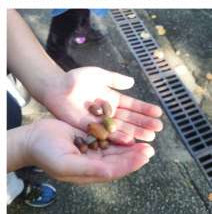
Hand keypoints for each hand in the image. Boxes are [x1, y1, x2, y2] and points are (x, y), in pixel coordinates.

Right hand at [20, 118, 154, 183]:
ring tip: (144, 138)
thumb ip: (90, 168)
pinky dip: (117, 133)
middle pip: (119, 159)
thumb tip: (111, 171)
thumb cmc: (46, 154)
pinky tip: (126, 128)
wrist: (32, 139)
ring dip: (128, 144)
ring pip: (114, 147)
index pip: (116, 169)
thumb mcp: (67, 164)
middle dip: (134, 153)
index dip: (131, 163)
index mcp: (90, 172)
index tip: (145, 155)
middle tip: (151, 146)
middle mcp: (93, 162)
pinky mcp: (87, 136)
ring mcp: (90, 149)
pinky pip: (105, 136)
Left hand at [44, 67, 162, 144]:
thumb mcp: (98, 75)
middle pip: (130, 119)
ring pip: (122, 128)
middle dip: (144, 123)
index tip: (158, 112)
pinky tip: (130, 140)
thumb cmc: (75, 79)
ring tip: (150, 136)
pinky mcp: (92, 129)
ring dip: (136, 132)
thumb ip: (114, 79)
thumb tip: (132, 82)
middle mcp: (109, 112)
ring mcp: (101, 122)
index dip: (145, 109)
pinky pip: (107, 134)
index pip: (132, 105)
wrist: (57, 88)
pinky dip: (119, 137)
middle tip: (159, 127)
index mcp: (113, 99)